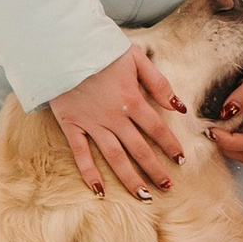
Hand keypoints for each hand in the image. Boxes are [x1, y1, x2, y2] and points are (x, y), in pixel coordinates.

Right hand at [49, 43, 187, 198]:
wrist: (63, 45)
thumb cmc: (100, 48)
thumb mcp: (136, 57)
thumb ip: (158, 82)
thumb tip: (178, 106)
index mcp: (132, 99)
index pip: (157, 129)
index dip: (170, 145)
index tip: (180, 160)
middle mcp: (114, 116)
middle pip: (139, 149)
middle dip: (155, 169)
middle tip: (167, 186)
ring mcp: (92, 123)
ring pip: (114, 157)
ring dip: (130, 178)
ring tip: (144, 196)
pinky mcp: (71, 125)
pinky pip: (81, 153)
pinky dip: (89, 173)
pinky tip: (99, 191)